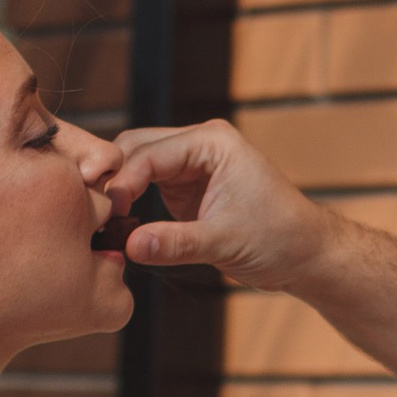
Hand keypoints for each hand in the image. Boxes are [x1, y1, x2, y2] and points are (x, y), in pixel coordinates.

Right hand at [105, 120, 320, 290]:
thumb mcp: (226, 242)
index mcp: (212, 142)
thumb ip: (176, 243)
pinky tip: (115, 224)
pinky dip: (129, 202)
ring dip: (117, 189)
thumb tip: (129, 246)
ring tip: (97, 219)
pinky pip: (146, 186)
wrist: (306, 254)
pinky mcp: (186, 187)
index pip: (150, 153)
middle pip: (135, 149)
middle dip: (112, 178)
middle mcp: (199, 145)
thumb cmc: (280, 239)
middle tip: (90, 213)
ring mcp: (191, 165)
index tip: (104, 212)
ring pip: (136, 166)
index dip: (122, 181)